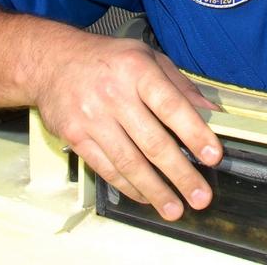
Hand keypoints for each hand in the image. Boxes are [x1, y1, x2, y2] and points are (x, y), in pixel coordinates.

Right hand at [32, 32, 221, 220]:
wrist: (52, 62)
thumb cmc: (108, 60)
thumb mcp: (148, 58)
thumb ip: (180, 86)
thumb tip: (213, 112)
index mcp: (138, 69)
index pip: (172, 106)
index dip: (195, 133)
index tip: (214, 156)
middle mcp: (114, 94)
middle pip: (153, 142)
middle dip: (180, 174)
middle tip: (200, 197)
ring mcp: (92, 118)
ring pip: (129, 162)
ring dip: (155, 190)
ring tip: (175, 208)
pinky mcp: (76, 137)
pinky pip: (107, 168)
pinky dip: (128, 186)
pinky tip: (145, 196)